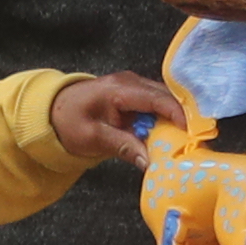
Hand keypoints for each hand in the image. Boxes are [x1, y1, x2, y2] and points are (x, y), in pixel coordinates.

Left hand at [52, 72, 184, 166]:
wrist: (50, 111)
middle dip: (183, 119)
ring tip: (186, 142)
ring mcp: (133, 86)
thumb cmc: (67, 122)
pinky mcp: (134, 95)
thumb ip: (123, 147)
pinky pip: (156, 105)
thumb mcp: (93, 138)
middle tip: (195, 142)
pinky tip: (170, 137)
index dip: (178, 115)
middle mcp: (130, 82)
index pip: (158, 99)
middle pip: (166, 98)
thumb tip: (151, 162)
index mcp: (119, 89)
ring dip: (174, 120)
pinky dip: (164, 120)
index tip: (192, 134)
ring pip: (164, 101)